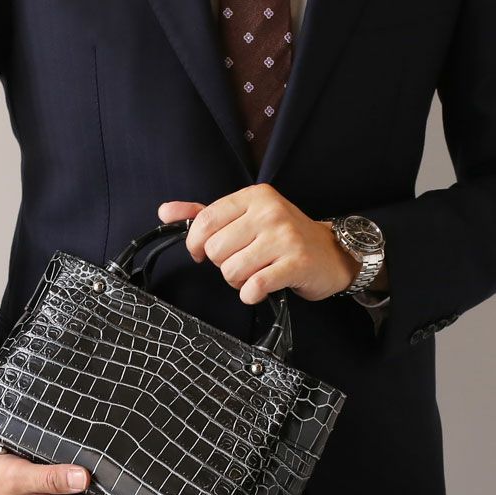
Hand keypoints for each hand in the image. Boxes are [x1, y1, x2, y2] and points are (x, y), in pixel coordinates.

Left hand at [158, 184, 367, 302]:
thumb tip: (164, 212)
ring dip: (238, 281)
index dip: (195, 244)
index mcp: (253, 197)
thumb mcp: (244, 218)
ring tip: (256, 273)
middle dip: (223, 265)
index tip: (202, 253)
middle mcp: (269, 212)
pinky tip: (263, 288)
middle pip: (215, 250)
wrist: (332, 253)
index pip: (204, 222)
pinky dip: (252, 294)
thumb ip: (203, 214)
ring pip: (231, 271)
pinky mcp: (295, 263)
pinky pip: (253, 287)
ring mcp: (284, 237)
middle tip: (244, 263)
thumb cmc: (283, 237)